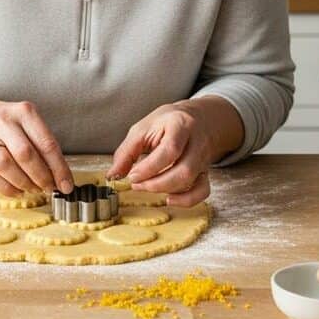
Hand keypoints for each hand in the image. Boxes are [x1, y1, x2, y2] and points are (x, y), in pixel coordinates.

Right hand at [0, 99, 74, 196]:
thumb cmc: (11, 125)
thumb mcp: (30, 124)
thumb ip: (44, 147)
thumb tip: (60, 177)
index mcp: (24, 112)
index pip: (46, 143)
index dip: (59, 168)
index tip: (66, 185)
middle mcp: (4, 121)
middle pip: (25, 154)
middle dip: (41, 176)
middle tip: (49, 187)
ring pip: (5, 165)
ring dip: (23, 183)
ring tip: (34, 188)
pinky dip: (8, 188)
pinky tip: (18, 190)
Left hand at [107, 98, 239, 206]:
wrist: (198, 117)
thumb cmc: (167, 122)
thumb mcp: (143, 128)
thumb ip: (127, 151)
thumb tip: (113, 175)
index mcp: (180, 125)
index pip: (170, 150)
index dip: (149, 168)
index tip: (132, 176)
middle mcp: (196, 142)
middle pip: (184, 170)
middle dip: (157, 183)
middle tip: (136, 184)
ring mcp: (203, 158)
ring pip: (192, 181)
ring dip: (166, 189)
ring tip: (146, 187)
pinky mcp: (205, 171)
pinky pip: (203, 191)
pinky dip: (187, 200)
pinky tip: (169, 199)